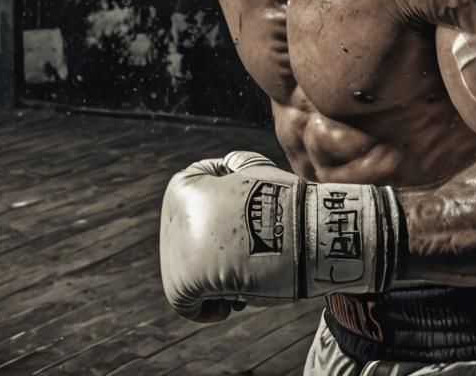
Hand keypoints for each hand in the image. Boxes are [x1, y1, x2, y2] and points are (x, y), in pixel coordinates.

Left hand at [159, 151, 397, 321]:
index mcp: (182, 188)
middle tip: (246, 256)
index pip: (192, 208)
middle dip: (214, 252)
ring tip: (245, 275)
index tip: (243, 227)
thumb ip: (232, 168)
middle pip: (187, 242)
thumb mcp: (253, 169)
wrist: (304, 234)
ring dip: (214, 277)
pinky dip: (207, 308)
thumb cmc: (284, 203)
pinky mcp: (183, 282)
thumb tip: (225, 170)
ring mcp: (173, 250)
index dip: (219, 214)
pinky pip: (186, 303)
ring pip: (186, 273)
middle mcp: (171, 218)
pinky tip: (231, 300)